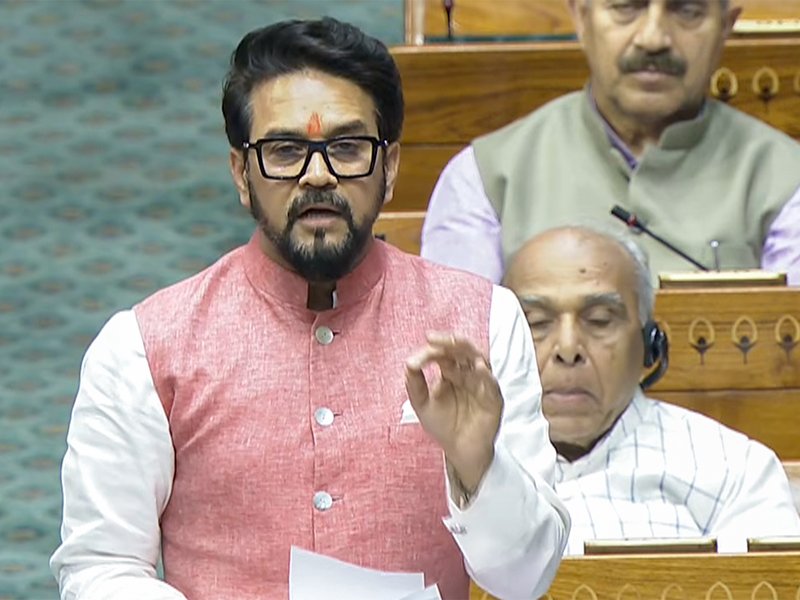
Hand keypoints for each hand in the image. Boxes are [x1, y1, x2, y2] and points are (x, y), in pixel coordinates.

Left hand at [405, 332, 502, 494]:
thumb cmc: (443, 425)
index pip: (443, 354)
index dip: (430, 352)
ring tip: (453, 344)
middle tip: (433, 338)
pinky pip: (492, 383)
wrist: (458, 451)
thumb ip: (414, 384)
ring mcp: (482, 384)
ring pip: (479, 359)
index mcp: (451, 372)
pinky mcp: (494, 399)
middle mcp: (468, 374)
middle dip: (449, 342)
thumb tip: (408, 363)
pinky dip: (486, 374)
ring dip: (467, 351)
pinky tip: (477, 368)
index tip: (415, 360)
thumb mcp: (422, 404)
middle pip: (462, 350)